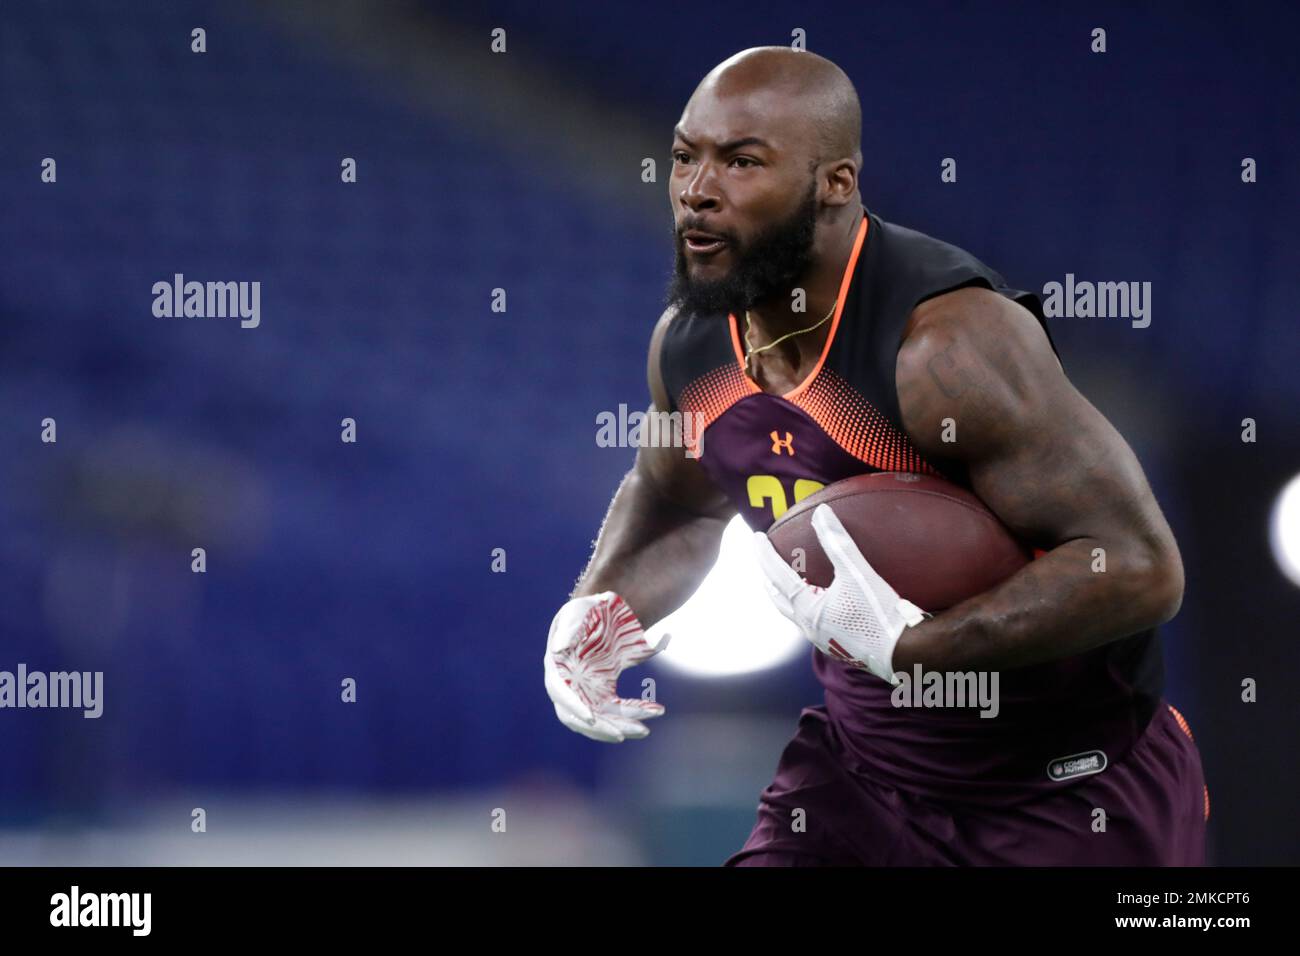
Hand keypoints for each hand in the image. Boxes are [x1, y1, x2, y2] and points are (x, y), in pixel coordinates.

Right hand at [544, 592, 669, 741]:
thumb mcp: (578, 614)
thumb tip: (557, 649)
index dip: (573, 707)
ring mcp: (585, 693)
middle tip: (623, 735)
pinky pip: (616, 712)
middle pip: (580, 716)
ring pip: (601, 719)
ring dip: (620, 727)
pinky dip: (633, 714)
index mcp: (557, 669)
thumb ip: (569, 629)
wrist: (601, 613)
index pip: (560, 693)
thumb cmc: (586, 612)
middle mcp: (568, 687)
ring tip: (644, 730)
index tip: (591, 719)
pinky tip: (653, 710)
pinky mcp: (602, 695)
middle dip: (601, 728)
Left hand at [753, 504, 926, 683]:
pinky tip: (822, 603)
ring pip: (794, 614)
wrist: (904, 654)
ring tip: (789, 582)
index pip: (777, 575)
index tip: (756, 537)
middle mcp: (808, 627)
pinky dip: (807, 607)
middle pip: (779, 599)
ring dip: (786, 596)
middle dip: (768, 578)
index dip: (765, 554)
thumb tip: (822, 513)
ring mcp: (822, 640)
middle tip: (765, 561)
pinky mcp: (837, 647)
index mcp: (808, 609)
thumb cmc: (879, 614)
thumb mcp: (858, 574)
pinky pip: (812, 623)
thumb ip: (838, 543)